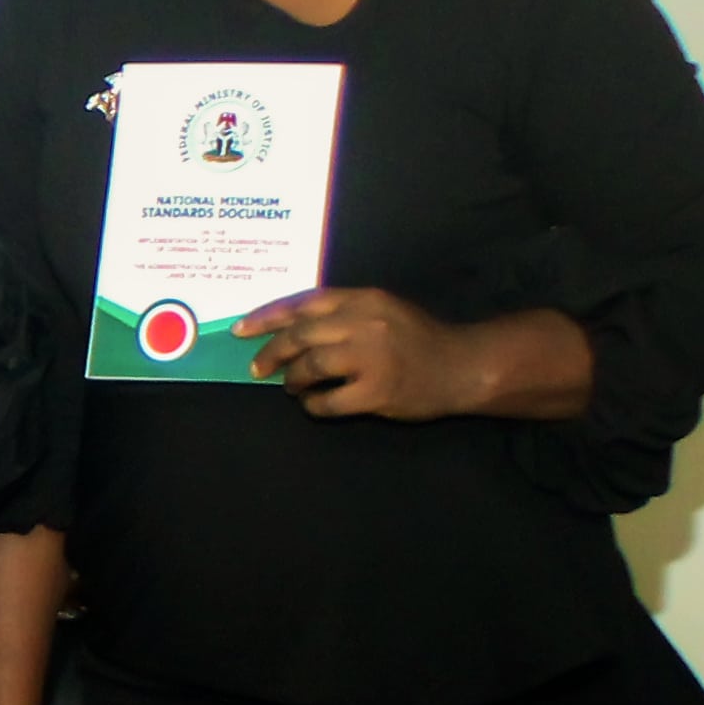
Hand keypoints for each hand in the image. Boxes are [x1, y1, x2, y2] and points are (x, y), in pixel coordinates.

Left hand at [234, 287, 588, 423]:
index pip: (303, 303)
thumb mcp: (382, 310)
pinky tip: (317, 405)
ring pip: (309, 367)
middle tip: (258, 368)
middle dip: (272, 353)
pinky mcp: (377, 390)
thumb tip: (287, 326)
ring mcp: (372, 357)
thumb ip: (341, 312)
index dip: (267, 317)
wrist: (463, 366)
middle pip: (300, 335)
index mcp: (363, 299)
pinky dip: (314, 405)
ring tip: (293, 387)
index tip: (240, 330)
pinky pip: (328, 401)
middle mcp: (365, 323)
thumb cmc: (418, 338)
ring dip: (292, 380)